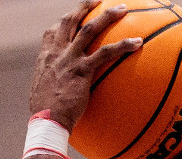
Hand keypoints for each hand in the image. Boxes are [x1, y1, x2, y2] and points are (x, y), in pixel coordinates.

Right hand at [30, 2, 140, 130]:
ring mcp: (69, 60)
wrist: (46, 123)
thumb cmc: (46, 118)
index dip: (64, 23)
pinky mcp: (82, 71)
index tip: (74, 17)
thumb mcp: (43, 97)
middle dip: (84, 7)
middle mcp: (56, 54)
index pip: (52, 33)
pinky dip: (123, 45)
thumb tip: (61, 98)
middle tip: (98, 0)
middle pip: (70, 21)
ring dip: (107, 15)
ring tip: (122, 8)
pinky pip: (106, 53)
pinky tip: (138, 42)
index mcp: (45, 59)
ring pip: (89, 29)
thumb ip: (54, 90)